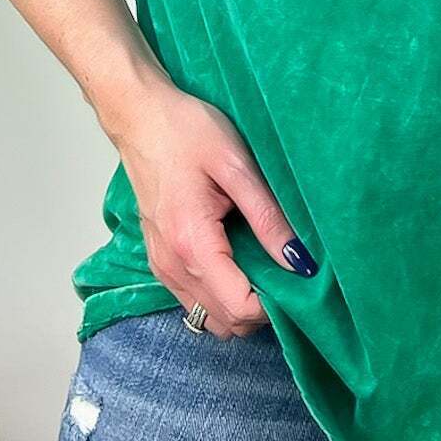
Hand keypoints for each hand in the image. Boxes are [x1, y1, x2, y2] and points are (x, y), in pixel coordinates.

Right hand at [114, 80, 315, 337]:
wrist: (140, 117)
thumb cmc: (185, 131)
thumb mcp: (236, 165)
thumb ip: (268, 217)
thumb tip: (299, 261)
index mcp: (192, 245)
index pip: (240, 308)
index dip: (275, 303)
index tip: (295, 275)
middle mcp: (172, 267)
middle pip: (227, 323)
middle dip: (261, 308)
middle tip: (284, 269)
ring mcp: (162, 267)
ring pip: (210, 317)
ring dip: (240, 303)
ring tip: (263, 263)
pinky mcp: (160, 260)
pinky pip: (195, 299)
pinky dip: (221, 294)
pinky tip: (239, 259)